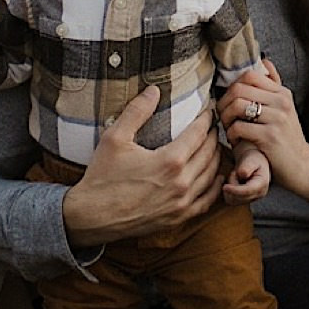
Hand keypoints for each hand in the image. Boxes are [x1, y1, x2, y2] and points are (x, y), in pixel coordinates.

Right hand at [63, 86, 225, 245]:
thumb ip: (136, 112)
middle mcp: (181, 183)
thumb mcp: (115, 138)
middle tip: (212, 126)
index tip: (208, 112)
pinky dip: (215, 188)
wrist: (91, 217)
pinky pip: (206, 202)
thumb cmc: (102, 177)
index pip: (199, 134)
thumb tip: (154, 90)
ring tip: (214, 146)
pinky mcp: (178, 218)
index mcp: (170, 160)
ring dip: (216, 158)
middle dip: (213, 136)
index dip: (206, 120)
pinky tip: (216, 178)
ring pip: (211, 176)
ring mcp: (182, 203)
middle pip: (209, 153)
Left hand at [221, 60, 308, 212]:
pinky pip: (238, 127)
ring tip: (229, 128)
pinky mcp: (269, 137)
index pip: (249, 75)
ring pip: (236, 106)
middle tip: (224, 116)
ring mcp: (277, 119)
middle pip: (239, 88)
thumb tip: (264, 61)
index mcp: (282, 93)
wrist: (303, 167)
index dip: (233, 86)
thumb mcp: (285, 109)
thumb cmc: (288, 139)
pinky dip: (231, 134)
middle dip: (224, 103)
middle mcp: (281, 102)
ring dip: (226, 119)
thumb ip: (274, 85)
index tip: (230, 101)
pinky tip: (236, 141)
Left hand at [222, 146, 270, 204]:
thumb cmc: (252, 159)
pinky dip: (228, 192)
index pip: (247, 191)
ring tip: (235, 176)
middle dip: (232, 186)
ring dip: (230, 189)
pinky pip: (231, 201)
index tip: (224, 187)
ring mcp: (252, 199)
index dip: (235, 190)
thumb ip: (247, 166)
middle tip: (234, 172)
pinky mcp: (245, 200)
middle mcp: (259, 194)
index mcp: (262, 184)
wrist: (254, 162)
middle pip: (239, 198)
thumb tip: (242, 175)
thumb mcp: (251, 159)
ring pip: (234, 200)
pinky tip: (233, 183)